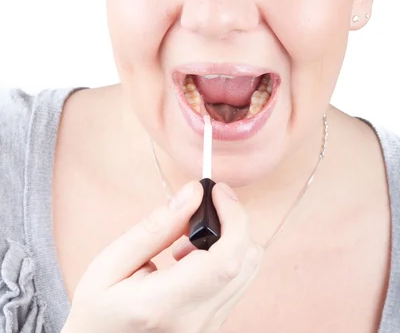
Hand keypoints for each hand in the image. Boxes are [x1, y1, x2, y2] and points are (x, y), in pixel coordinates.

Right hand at [62, 180, 262, 332]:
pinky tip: (190, 259)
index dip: (233, 219)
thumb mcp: (111, 262)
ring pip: (247, 273)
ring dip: (229, 242)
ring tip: (187, 241)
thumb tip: (193, 193)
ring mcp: (207, 329)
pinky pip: (236, 284)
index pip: (224, 260)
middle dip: (234, 223)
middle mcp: (194, 323)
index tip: (219, 191)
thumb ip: (156, 227)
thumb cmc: (97, 308)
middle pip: (245, 264)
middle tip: (202, 207)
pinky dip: (224, 259)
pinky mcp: (212, 328)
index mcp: (164, 305)